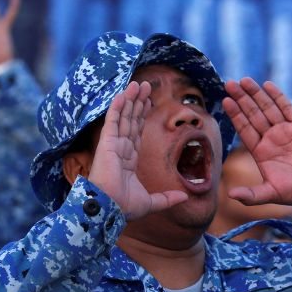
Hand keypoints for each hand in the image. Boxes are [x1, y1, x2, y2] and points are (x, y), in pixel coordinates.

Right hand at [88, 81, 186, 219]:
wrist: (109, 208)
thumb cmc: (124, 207)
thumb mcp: (152, 202)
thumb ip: (167, 198)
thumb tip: (185, 197)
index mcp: (128, 161)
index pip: (137, 133)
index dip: (142, 117)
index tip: (148, 103)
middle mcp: (120, 150)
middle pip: (131, 121)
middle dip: (138, 103)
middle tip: (145, 86)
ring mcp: (112, 145)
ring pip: (123, 116)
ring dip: (130, 99)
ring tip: (138, 83)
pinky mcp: (107, 142)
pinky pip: (113, 119)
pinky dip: (118, 105)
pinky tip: (124, 93)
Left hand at [221, 78, 291, 207]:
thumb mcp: (272, 194)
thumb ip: (252, 195)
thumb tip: (231, 196)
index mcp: (260, 152)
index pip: (244, 129)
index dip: (235, 115)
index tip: (225, 101)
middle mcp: (270, 139)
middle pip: (253, 114)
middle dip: (242, 99)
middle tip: (229, 83)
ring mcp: (285, 130)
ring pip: (268, 108)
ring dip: (257, 94)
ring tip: (244, 80)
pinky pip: (287, 108)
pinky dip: (278, 96)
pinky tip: (268, 85)